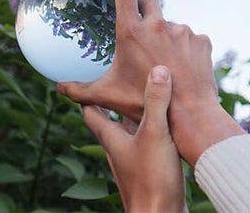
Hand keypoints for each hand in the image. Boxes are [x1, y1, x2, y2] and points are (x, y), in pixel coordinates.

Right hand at [57, 0, 242, 165]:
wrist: (191, 117)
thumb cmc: (143, 104)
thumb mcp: (108, 96)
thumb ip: (80, 91)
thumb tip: (59, 88)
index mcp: (132, 31)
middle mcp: (157, 25)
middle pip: (148, 1)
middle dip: (142, 7)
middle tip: (140, 24)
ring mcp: (182, 31)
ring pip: (170, 23)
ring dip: (164, 34)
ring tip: (163, 59)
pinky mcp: (201, 41)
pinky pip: (190, 37)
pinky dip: (185, 47)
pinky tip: (183, 66)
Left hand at [83, 66, 186, 212]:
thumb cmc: (151, 180)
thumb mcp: (155, 133)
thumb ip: (155, 101)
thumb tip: (158, 68)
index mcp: (109, 136)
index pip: (89, 108)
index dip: (85, 90)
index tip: (83, 73)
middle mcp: (116, 148)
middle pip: (109, 117)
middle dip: (113, 99)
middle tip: (118, 78)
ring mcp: (132, 161)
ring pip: (129, 131)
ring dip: (135, 114)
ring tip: (145, 95)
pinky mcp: (149, 171)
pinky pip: (147, 144)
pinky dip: (152, 131)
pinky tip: (167, 126)